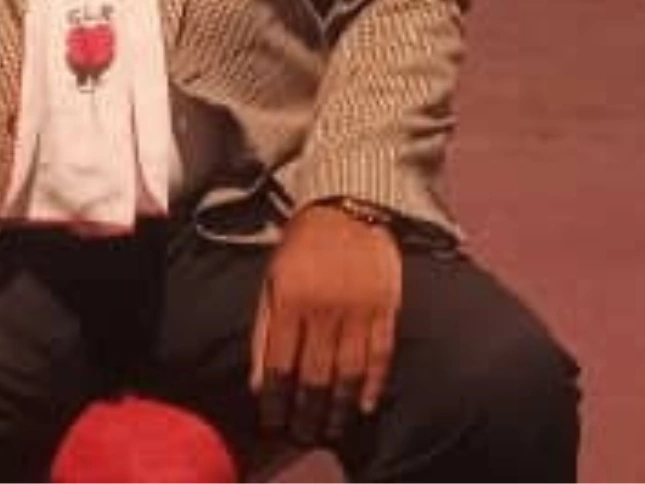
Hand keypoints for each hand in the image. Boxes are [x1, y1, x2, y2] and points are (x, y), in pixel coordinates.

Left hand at [250, 201, 402, 446]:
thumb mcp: (271, 280)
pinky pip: (381, 356)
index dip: (276, 398)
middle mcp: (324, 309)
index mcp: (290, 300)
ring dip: (339, 407)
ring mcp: (358, 310)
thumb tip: (257, 382)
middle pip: (315, 375)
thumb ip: (265, 331)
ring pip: (348, 372)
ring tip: (331, 430)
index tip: (273, 422)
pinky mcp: (386, 308)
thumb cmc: (301, 248)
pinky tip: (365, 407)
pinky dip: (374, 385)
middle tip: (303, 436)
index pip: (281, 363)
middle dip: (306, 411)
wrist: (348, 209)